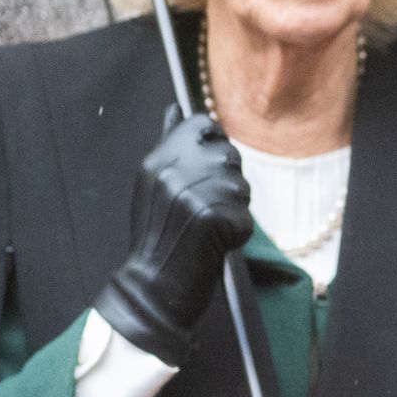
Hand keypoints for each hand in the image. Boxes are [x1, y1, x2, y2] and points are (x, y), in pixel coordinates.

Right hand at [93, 112, 251, 364]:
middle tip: (207, 209)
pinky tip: (214, 245)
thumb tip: (176, 108)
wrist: (150, 288)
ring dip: (234, 210)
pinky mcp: (213, 220)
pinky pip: (246, 217)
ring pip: (241, 186)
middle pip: (229, 155)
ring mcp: (193, 195)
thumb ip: (169, 146)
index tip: (214, 164)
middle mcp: (173, 172)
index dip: (216, 140)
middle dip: (228, 181)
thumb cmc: (156, 237)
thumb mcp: (152, 186)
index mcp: (156, 161)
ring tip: (208, 229)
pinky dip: (237, 235)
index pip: (202, 125)